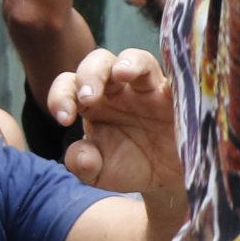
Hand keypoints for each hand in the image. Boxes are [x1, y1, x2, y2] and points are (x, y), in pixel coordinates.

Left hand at [48, 48, 183, 200]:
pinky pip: (178, 79)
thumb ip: (83, 165)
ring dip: (128, 64)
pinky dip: (173, 78)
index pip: (68, 84)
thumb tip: (83, 157)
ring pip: (137, 60)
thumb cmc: (129, 167)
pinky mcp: (178, 97)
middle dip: (90, 74)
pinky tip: (167, 89)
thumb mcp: (100, 173)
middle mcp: (118, 89)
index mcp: (92, 102)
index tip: (63, 120)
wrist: (167, 181)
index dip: (61, 95)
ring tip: (122, 74)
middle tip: (88, 98)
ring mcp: (149, 89)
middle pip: (99, 61)